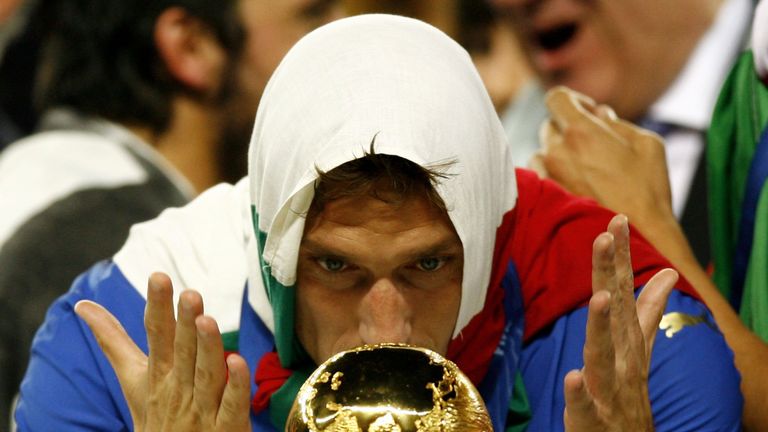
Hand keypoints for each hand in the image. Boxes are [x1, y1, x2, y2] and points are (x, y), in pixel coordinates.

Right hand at [74, 272, 251, 430]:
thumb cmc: (159, 415)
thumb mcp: (133, 380)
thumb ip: (114, 342)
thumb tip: (82, 305)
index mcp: (158, 373)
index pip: (157, 334)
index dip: (158, 306)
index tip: (159, 276)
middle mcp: (177, 388)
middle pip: (182, 351)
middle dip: (184, 323)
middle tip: (190, 294)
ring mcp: (201, 409)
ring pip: (205, 374)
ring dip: (207, 348)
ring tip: (208, 321)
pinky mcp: (224, 427)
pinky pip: (231, 404)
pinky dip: (235, 384)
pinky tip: (239, 362)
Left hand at [531, 86, 674, 228]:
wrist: (635, 239)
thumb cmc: (648, 191)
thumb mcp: (647, 144)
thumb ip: (618, 123)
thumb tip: (599, 114)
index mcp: (581, 131)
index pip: (556, 98)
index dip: (572, 100)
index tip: (587, 112)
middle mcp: (557, 151)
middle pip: (550, 125)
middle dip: (568, 128)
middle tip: (593, 144)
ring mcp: (547, 176)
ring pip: (542, 152)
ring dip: (559, 154)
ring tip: (585, 170)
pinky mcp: (544, 198)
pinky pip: (539, 177)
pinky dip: (553, 176)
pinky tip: (575, 188)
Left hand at [564, 215, 676, 430]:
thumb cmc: (627, 392)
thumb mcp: (639, 348)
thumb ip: (648, 311)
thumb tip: (667, 271)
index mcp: (625, 338)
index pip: (622, 290)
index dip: (620, 256)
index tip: (617, 219)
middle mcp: (620, 357)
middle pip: (614, 311)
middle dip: (610, 273)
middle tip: (605, 236)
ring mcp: (608, 388)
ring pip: (602, 355)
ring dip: (602, 326)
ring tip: (601, 298)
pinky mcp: (592, 418)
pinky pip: (584, 405)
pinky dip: (579, 392)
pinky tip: (572, 376)